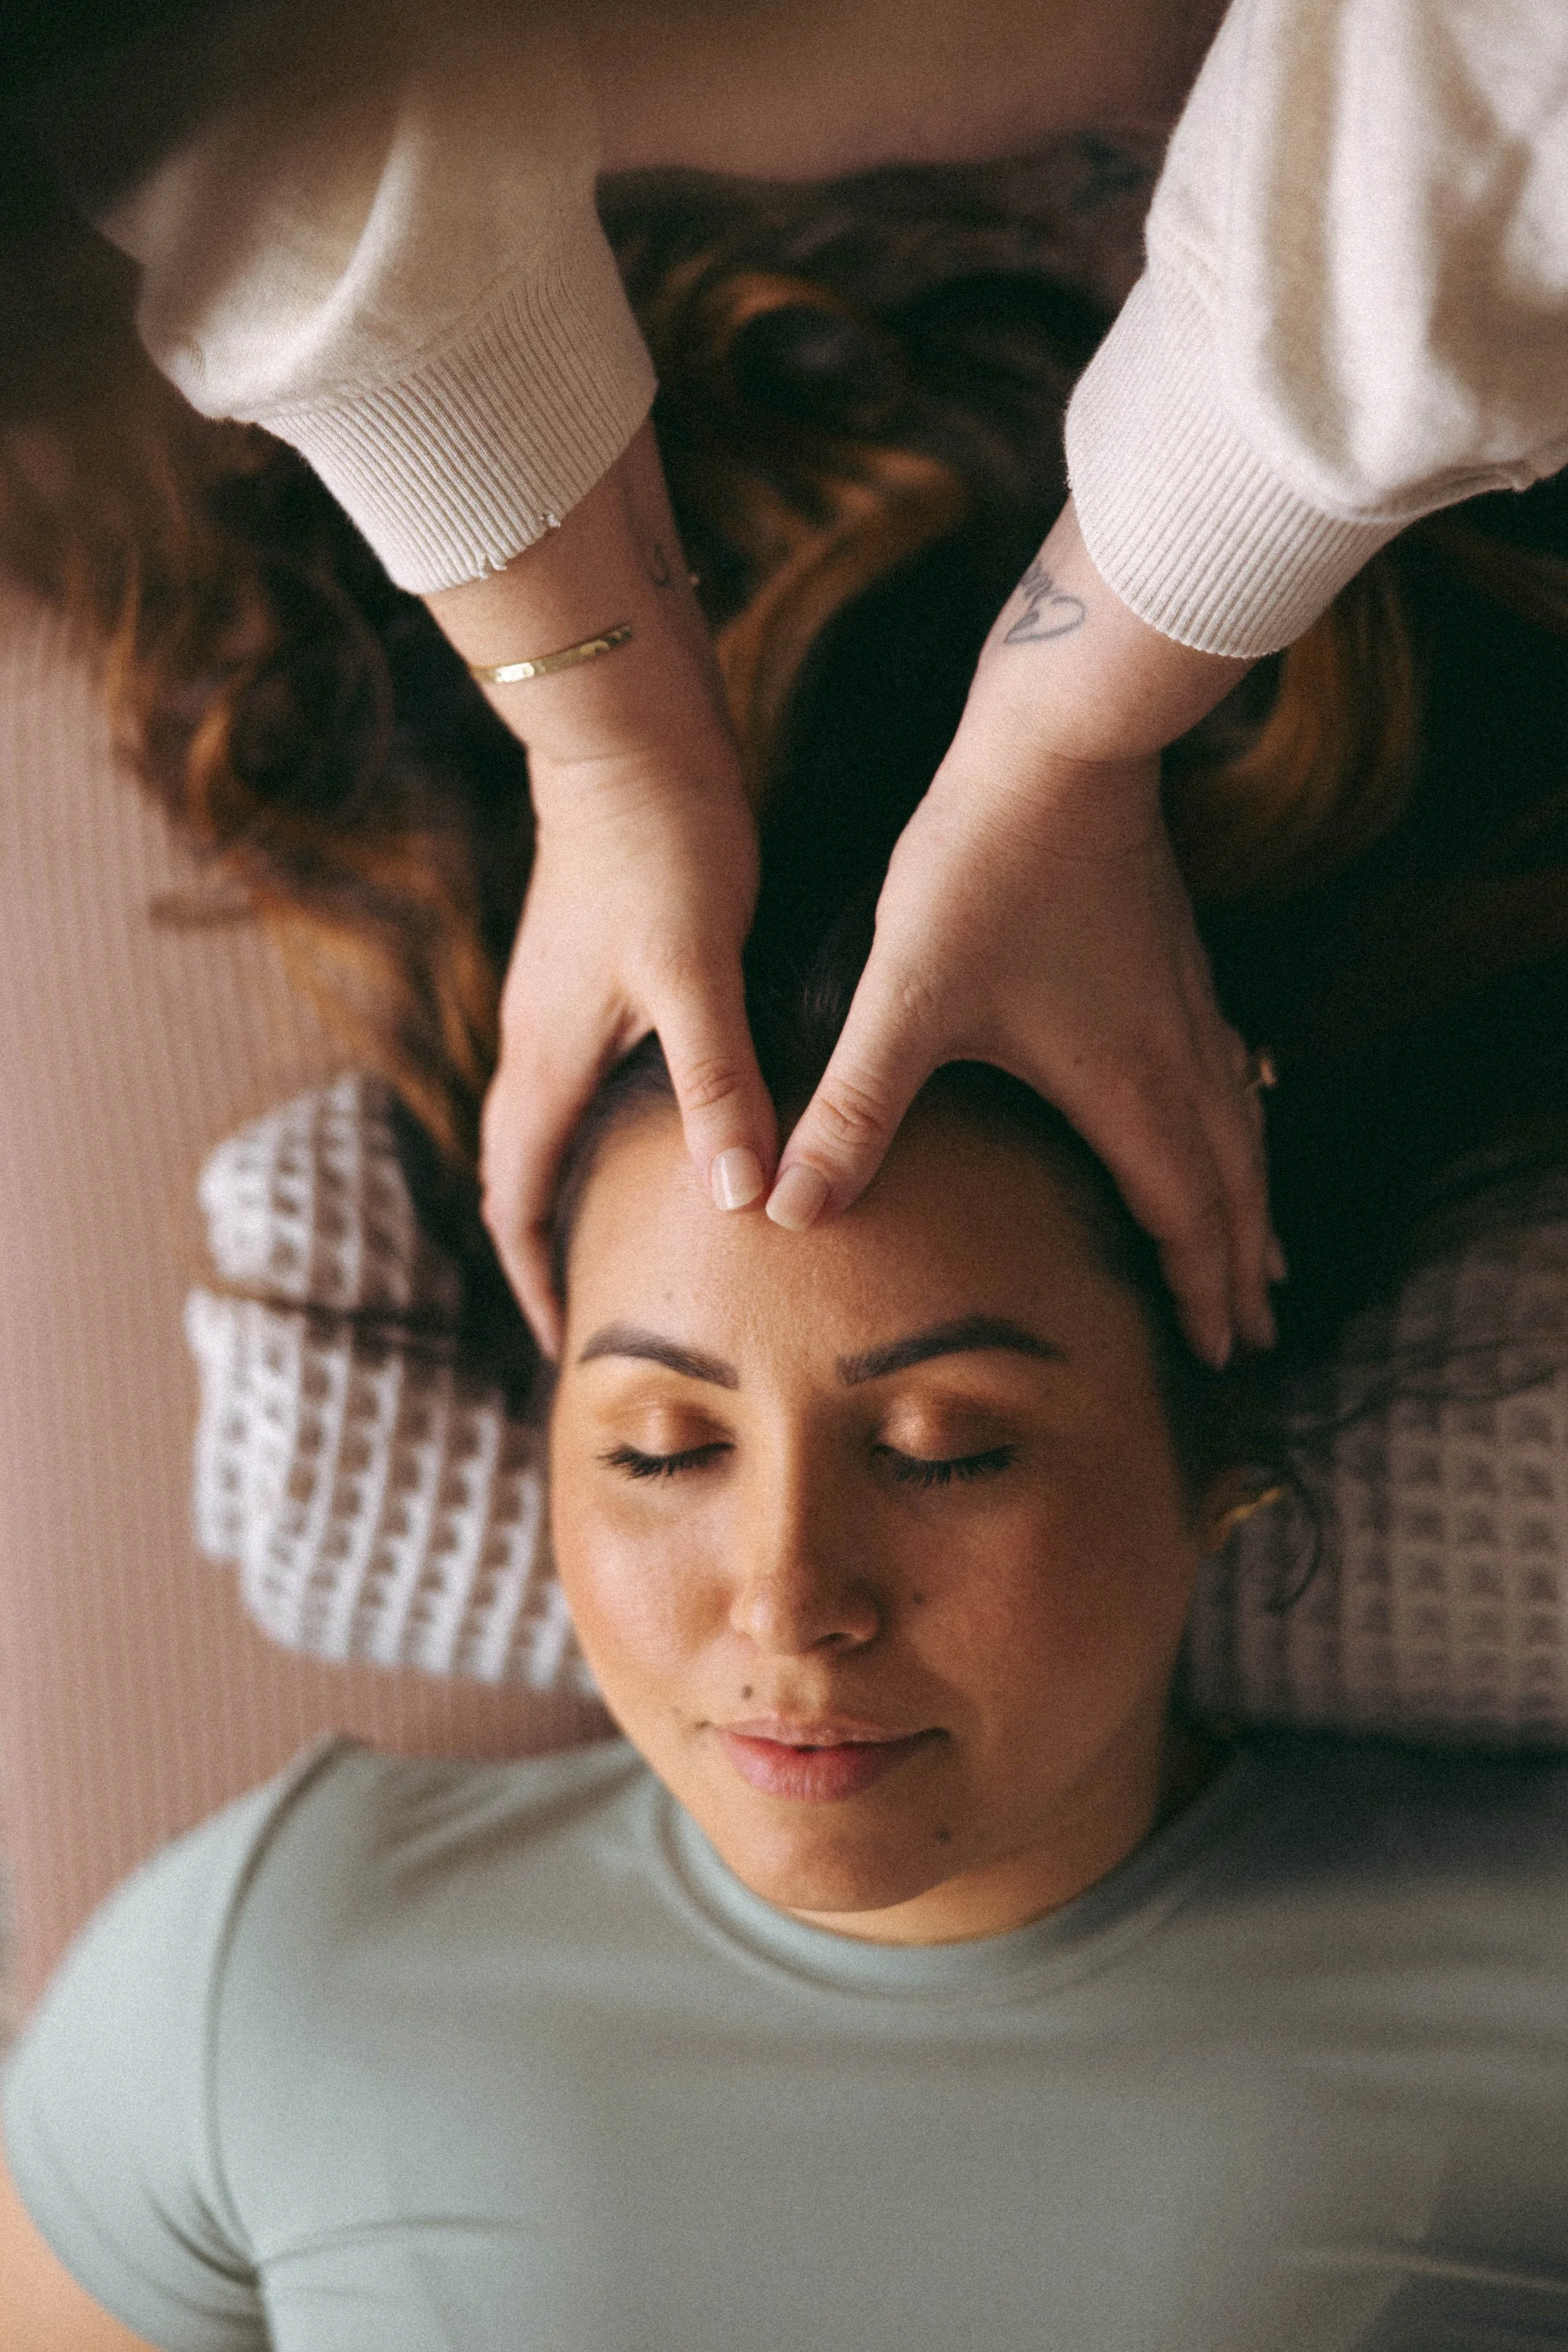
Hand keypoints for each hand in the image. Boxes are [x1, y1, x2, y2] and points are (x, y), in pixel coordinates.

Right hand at [426, 424, 775, 1351]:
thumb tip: (740, 1201)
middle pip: (518, 1169)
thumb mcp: (695, 972)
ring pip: (546, 1118)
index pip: (516, 1200)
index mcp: (545, 1057)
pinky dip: (598, 1123)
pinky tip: (657, 1122)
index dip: (536, 1276)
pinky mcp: (587, 959)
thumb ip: (717, 1085)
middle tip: (592, 1300)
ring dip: (568, 1183)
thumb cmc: (660, 844)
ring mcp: (556, 996)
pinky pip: (576, 1072)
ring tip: (622, 1230)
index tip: (566, 1339)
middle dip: (544, 1244)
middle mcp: (534, 1035)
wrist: (626, 726)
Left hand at [767, 500, 1280, 1366]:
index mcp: (1125, 1089)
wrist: (1061, 744)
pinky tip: (1227, 1116)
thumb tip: (785, 1207)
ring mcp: (1186, 1004)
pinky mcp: (1176, 957)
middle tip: (1255, 1333)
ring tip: (1259, 1253)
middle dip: (1240, 1265)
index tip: (1220, 1353)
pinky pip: (1229, 1069)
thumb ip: (849, 1111)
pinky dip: (1239, 1121)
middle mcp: (1177, 1057)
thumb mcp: (903, 1000)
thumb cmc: (984, 869)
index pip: (1181, 1218)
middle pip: (1230, 1186)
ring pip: (1240, 1128)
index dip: (1199, 1290)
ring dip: (1248, 1198)